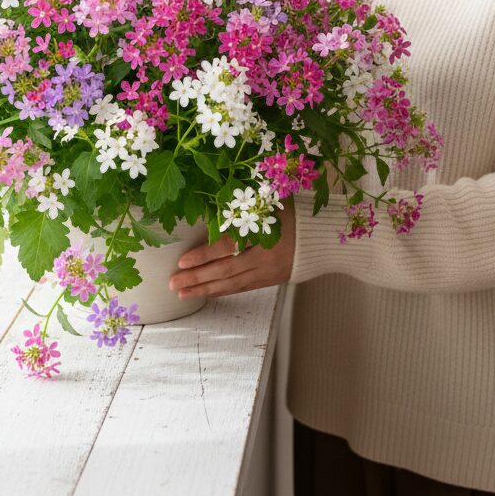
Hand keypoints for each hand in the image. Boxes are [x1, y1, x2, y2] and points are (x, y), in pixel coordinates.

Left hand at [168, 197, 294, 300]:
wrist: (320, 233)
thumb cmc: (290, 211)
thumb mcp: (266, 202)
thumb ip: (241, 210)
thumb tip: (209, 213)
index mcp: (263, 232)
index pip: (227, 246)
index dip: (204, 256)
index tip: (182, 262)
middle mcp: (265, 255)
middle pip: (225, 269)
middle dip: (197, 277)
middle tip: (173, 283)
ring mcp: (268, 271)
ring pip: (232, 283)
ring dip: (205, 289)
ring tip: (183, 293)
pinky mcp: (271, 279)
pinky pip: (242, 287)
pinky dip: (222, 290)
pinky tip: (206, 292)